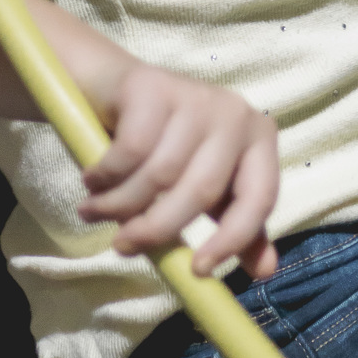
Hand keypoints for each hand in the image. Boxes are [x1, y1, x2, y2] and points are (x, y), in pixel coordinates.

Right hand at [78, 61, 279, 278]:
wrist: (121, 90)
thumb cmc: (170, 145)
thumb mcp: (207, 186)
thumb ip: (235, 224)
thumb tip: (265, 271)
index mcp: (258, 139)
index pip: (259, 197)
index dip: (232, 239)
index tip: (197, 271)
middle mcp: (234, 112)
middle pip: (202, 190)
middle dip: (157, 228)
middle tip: (122, 247)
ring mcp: (195, 95)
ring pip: (161, 174)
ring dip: (120, 204)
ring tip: (94, 212)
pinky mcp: (154, 85)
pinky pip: (130, 150)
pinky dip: (105, 176)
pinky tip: (92, 180)